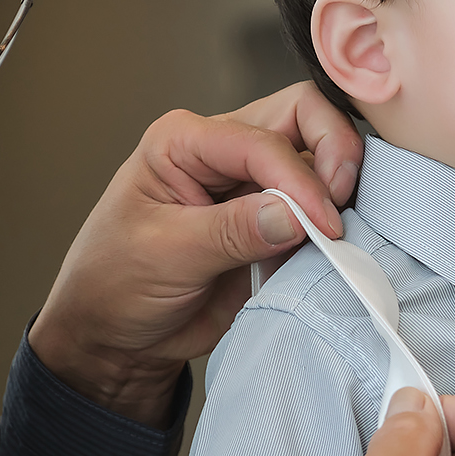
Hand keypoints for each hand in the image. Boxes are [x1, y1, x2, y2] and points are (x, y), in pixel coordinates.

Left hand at [29, 83, 362, 424]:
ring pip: (320, 158)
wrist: (119, 339)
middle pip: (305, 116)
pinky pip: (320, 207)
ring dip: (338, 192)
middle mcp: (224, 151)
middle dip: (335, 153)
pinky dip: (333, 223)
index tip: (321, 226)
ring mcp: (253, 184)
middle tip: (338, 208)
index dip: (301, 179)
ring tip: (332, 236)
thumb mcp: (166, 254)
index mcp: (185, 141)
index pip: (265, 139)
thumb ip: (232, 231)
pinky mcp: (275, 221)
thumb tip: (296, 214)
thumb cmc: (115, 285)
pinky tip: (326, 251)